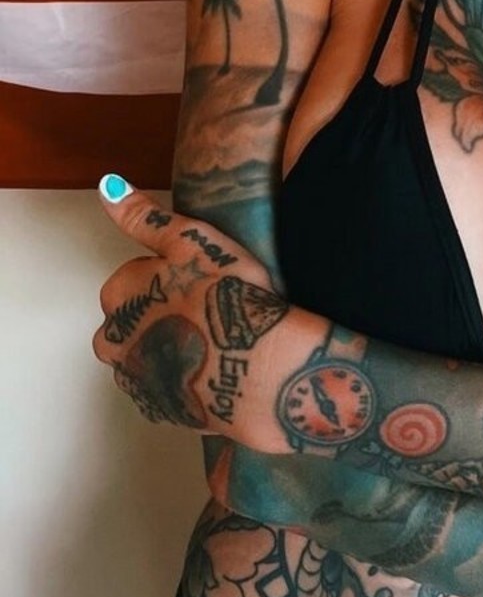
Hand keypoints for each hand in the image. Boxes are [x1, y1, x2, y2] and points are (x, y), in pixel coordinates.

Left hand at [92, 174, 321, 448]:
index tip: (199, 279)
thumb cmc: (228, 295)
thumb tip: (106, 186)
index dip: (169, 276)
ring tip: (216, 338)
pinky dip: (185, 378)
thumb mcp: (190, 239)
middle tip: (208, 307)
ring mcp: (136, 381)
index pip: (132, 278)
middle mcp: (113, 341)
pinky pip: (167, 388)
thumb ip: (144, 216)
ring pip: (148, 354)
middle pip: (133, 320)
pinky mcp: (162, 411)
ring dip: (172, 346)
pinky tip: (217, 366)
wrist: (261, 366)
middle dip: (161, 314)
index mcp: (116, 295)